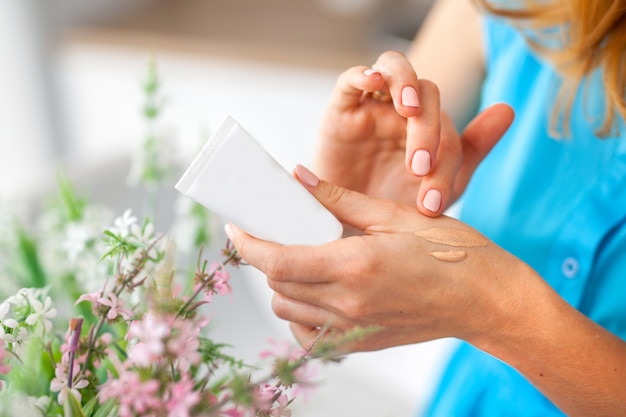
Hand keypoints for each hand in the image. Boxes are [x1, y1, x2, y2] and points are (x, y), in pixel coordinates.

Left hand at [226, 166, 529, 352]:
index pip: (276, 262)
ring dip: (282, 284)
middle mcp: (348, 304)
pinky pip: (311, 335)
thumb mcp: (394, 216)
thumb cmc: (451, 252)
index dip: (246, 244)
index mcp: (354, 266)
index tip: (235, 227)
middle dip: (264, 258)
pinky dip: (301, 314)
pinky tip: (318, 291)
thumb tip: (298, 177)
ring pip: (288, 312)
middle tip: (274, 233)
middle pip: (276, 286)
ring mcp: (354, 328)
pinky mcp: (362, 343)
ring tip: (298, 258)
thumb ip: (340, 199)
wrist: (486, 301)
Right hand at [314, 50, 513, 215]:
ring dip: (406, 84)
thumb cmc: (390, 202)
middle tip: (419, 168)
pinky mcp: (340, 109)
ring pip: (394, 69)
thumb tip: (508, 109)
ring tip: (409, 111)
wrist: (346, 223)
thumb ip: (473, 147)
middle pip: (426, 95)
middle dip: (427, 131)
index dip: (444, 166)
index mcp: (430, 128)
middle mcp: (402, 111)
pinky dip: (362, 74)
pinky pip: (351, 80)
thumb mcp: (435, 185)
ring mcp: (373, 107)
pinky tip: (373, 81)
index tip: (431, 204)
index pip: (447, 130)